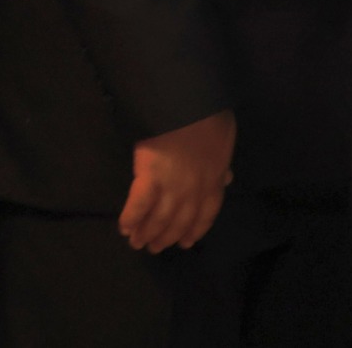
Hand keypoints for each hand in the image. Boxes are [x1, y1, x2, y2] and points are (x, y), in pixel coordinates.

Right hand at [118, 110, 234, 252]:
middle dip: (166, 237)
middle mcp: (193, 190)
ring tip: (137, 243)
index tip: (185, 243)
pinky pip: (140, 203)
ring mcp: (172, 185)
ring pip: (160, 218)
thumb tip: (226, 177)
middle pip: (179, 221)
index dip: (194, 230)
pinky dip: (132, 217)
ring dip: (147, 233)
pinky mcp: (149, 176)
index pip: (205, 214)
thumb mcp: (225, 139)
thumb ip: (222, 162)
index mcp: (214, 181)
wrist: (191, 103)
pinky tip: (124, 227)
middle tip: (154, 248)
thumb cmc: (209, 115)